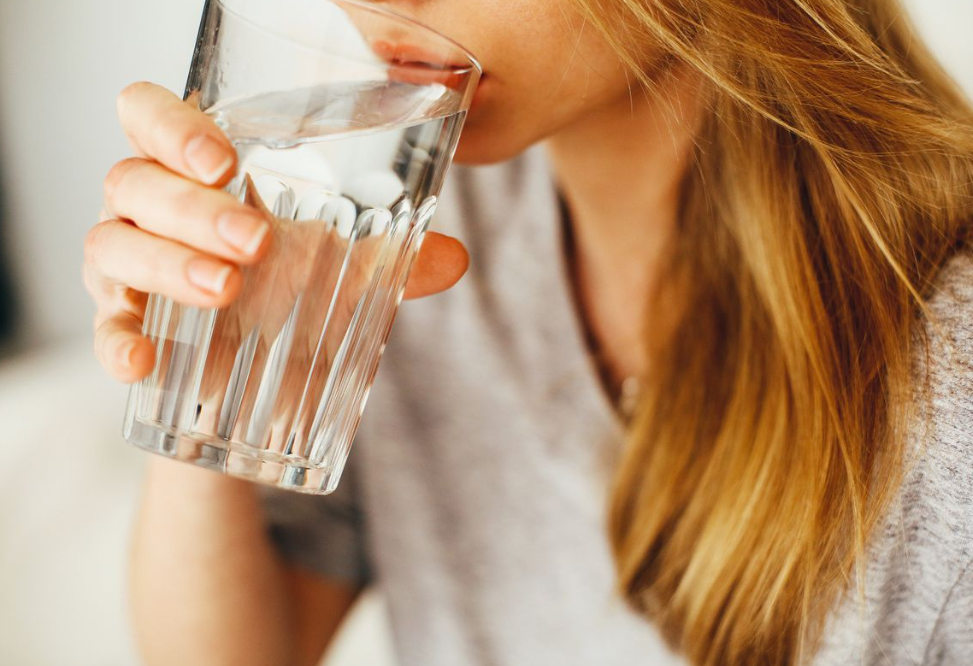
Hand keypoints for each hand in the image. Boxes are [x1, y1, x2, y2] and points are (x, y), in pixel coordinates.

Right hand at [85, 81, 468, 384]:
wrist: (257, 379)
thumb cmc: (289, 294)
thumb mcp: (341, 271)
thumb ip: (392, 260)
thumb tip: (455, 258)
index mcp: (196, 173)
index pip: (150, 115)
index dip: (172, 125)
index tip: (225, 161)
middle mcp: (149, 208)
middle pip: (134, 179)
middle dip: (192, 207)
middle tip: (255, 241)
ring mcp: (127, 266)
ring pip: (111, 242)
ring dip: (167, 263)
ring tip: (227, 289)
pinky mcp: (123, 325)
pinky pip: (103, 327)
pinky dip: (117, 341)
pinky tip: (142, 362)